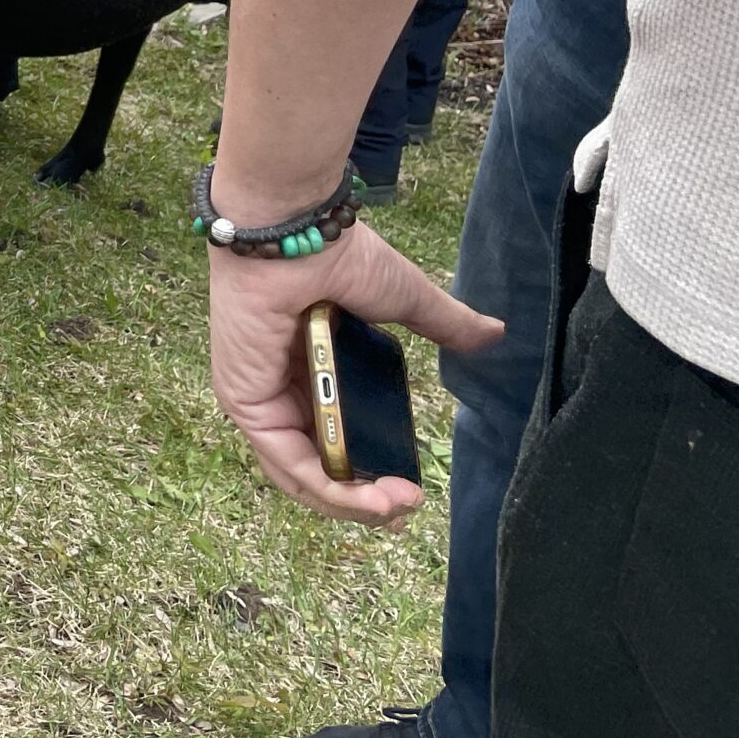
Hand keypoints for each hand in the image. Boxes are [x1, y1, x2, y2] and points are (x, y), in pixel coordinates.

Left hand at [209, 220, 502, 526]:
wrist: (295, 230)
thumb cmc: (337, 255)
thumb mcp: (402, 300)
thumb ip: (444, 324)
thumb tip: (494, 333)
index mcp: (310, 367)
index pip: (334, 439)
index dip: (370, 473)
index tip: (413, 489)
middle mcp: (280, 388)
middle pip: (318, 466)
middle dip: (365, 498)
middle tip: (407, 506)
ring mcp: (258, 397)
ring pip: (303, 473)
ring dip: (353, 501)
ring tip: (398, 507)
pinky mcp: (244, 402)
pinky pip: (288, 461)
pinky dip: (330, 487)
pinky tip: (370, 497)